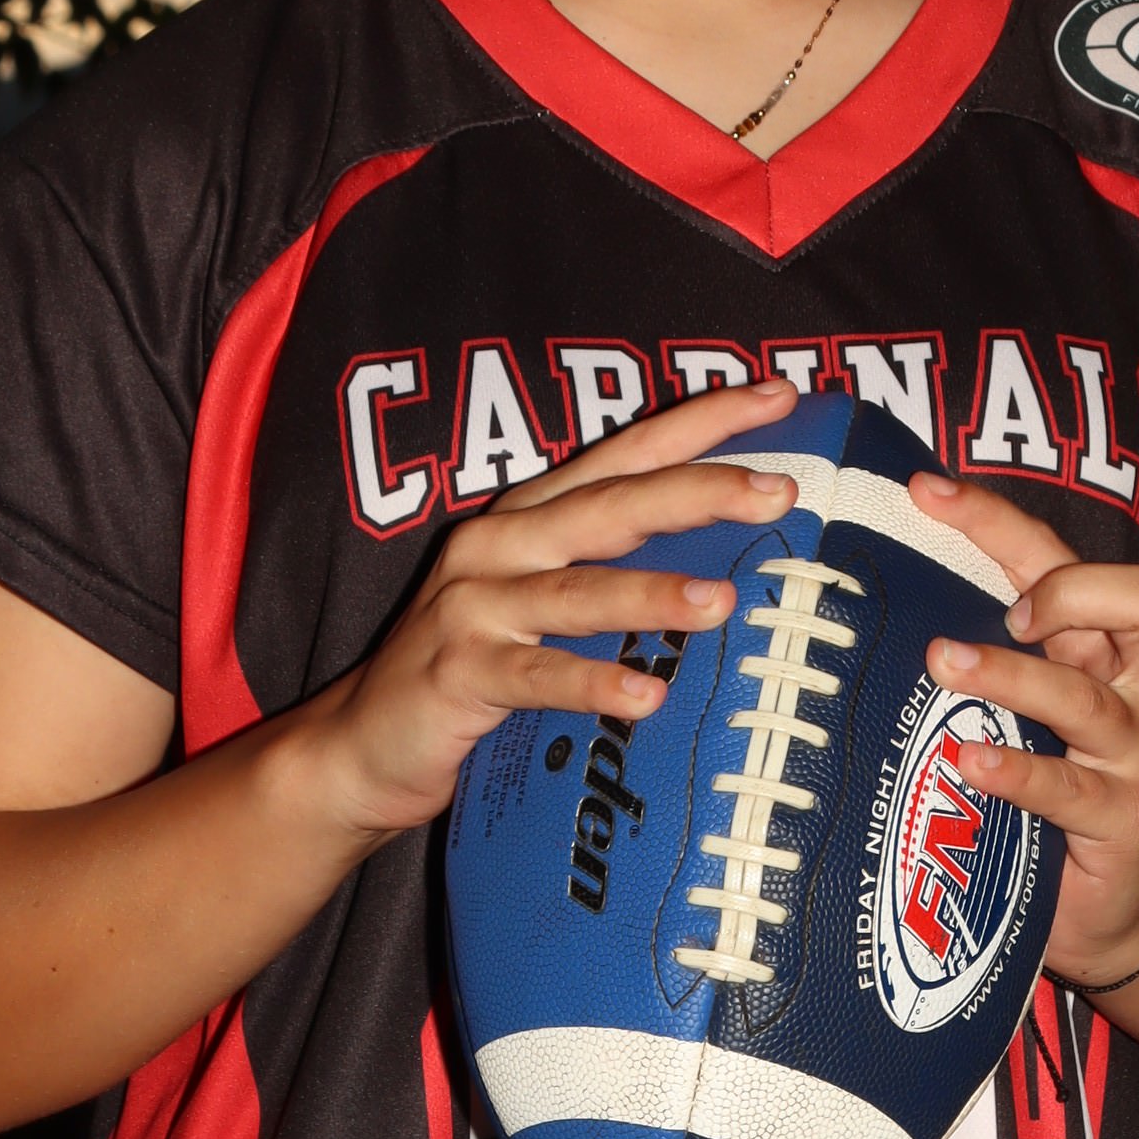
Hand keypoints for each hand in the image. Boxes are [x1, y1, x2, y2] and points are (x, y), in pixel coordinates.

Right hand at [292, 379, 801, 845]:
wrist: (360, 744)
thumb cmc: (470, 669)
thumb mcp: (539, 606)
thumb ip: (610, 572)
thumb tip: (733, 568)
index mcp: (528, 517)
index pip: (625, 454)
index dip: (700, 421)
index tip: (778, 394)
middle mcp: (499, 546)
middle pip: (611, 505)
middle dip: (697, 490)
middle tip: (776, 491)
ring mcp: (472, 607)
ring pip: (576, 591)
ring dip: (652, 593)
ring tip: (725, 601)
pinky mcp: (456, 674)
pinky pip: (534, 677)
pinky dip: (591, 684)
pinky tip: (646, 698)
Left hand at [908, 465, 1138, 986]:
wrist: (1102, 907)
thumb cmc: (1044, 789)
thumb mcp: (1014, 710)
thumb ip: (972, 649)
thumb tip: (865, 591)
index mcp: (1105, 647)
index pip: (1063, 558)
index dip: (1002, 520)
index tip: (925, 491)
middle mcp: (1134, 691)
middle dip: (1068, 588)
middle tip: (999, 609)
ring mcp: (1134, 759)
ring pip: (1089, 700)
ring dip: (1015, 674)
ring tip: (943, 661)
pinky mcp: (1122, 825)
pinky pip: (1073, 792)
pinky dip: (1018, 774)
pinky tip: (966, 762)